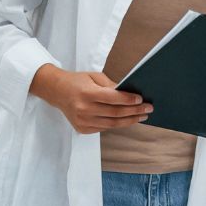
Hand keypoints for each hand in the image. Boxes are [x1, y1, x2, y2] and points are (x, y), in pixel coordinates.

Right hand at [29, 65, 151, 134]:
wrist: (56, 91)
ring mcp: (82, 121)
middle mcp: (84, 109)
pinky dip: (117, 124)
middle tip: (148, 109)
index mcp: (87, 94)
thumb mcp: (94, 77)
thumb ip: (111, 86)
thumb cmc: (78, 81)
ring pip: (112, 124)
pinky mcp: (82, 129)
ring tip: (142, 116)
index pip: (112, 99)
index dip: (128, 100)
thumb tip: (130, 94)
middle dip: (134, 111)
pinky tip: (127, 119)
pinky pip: (104, 128)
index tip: (141, 99)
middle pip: (115, 113)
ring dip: (129, 120)